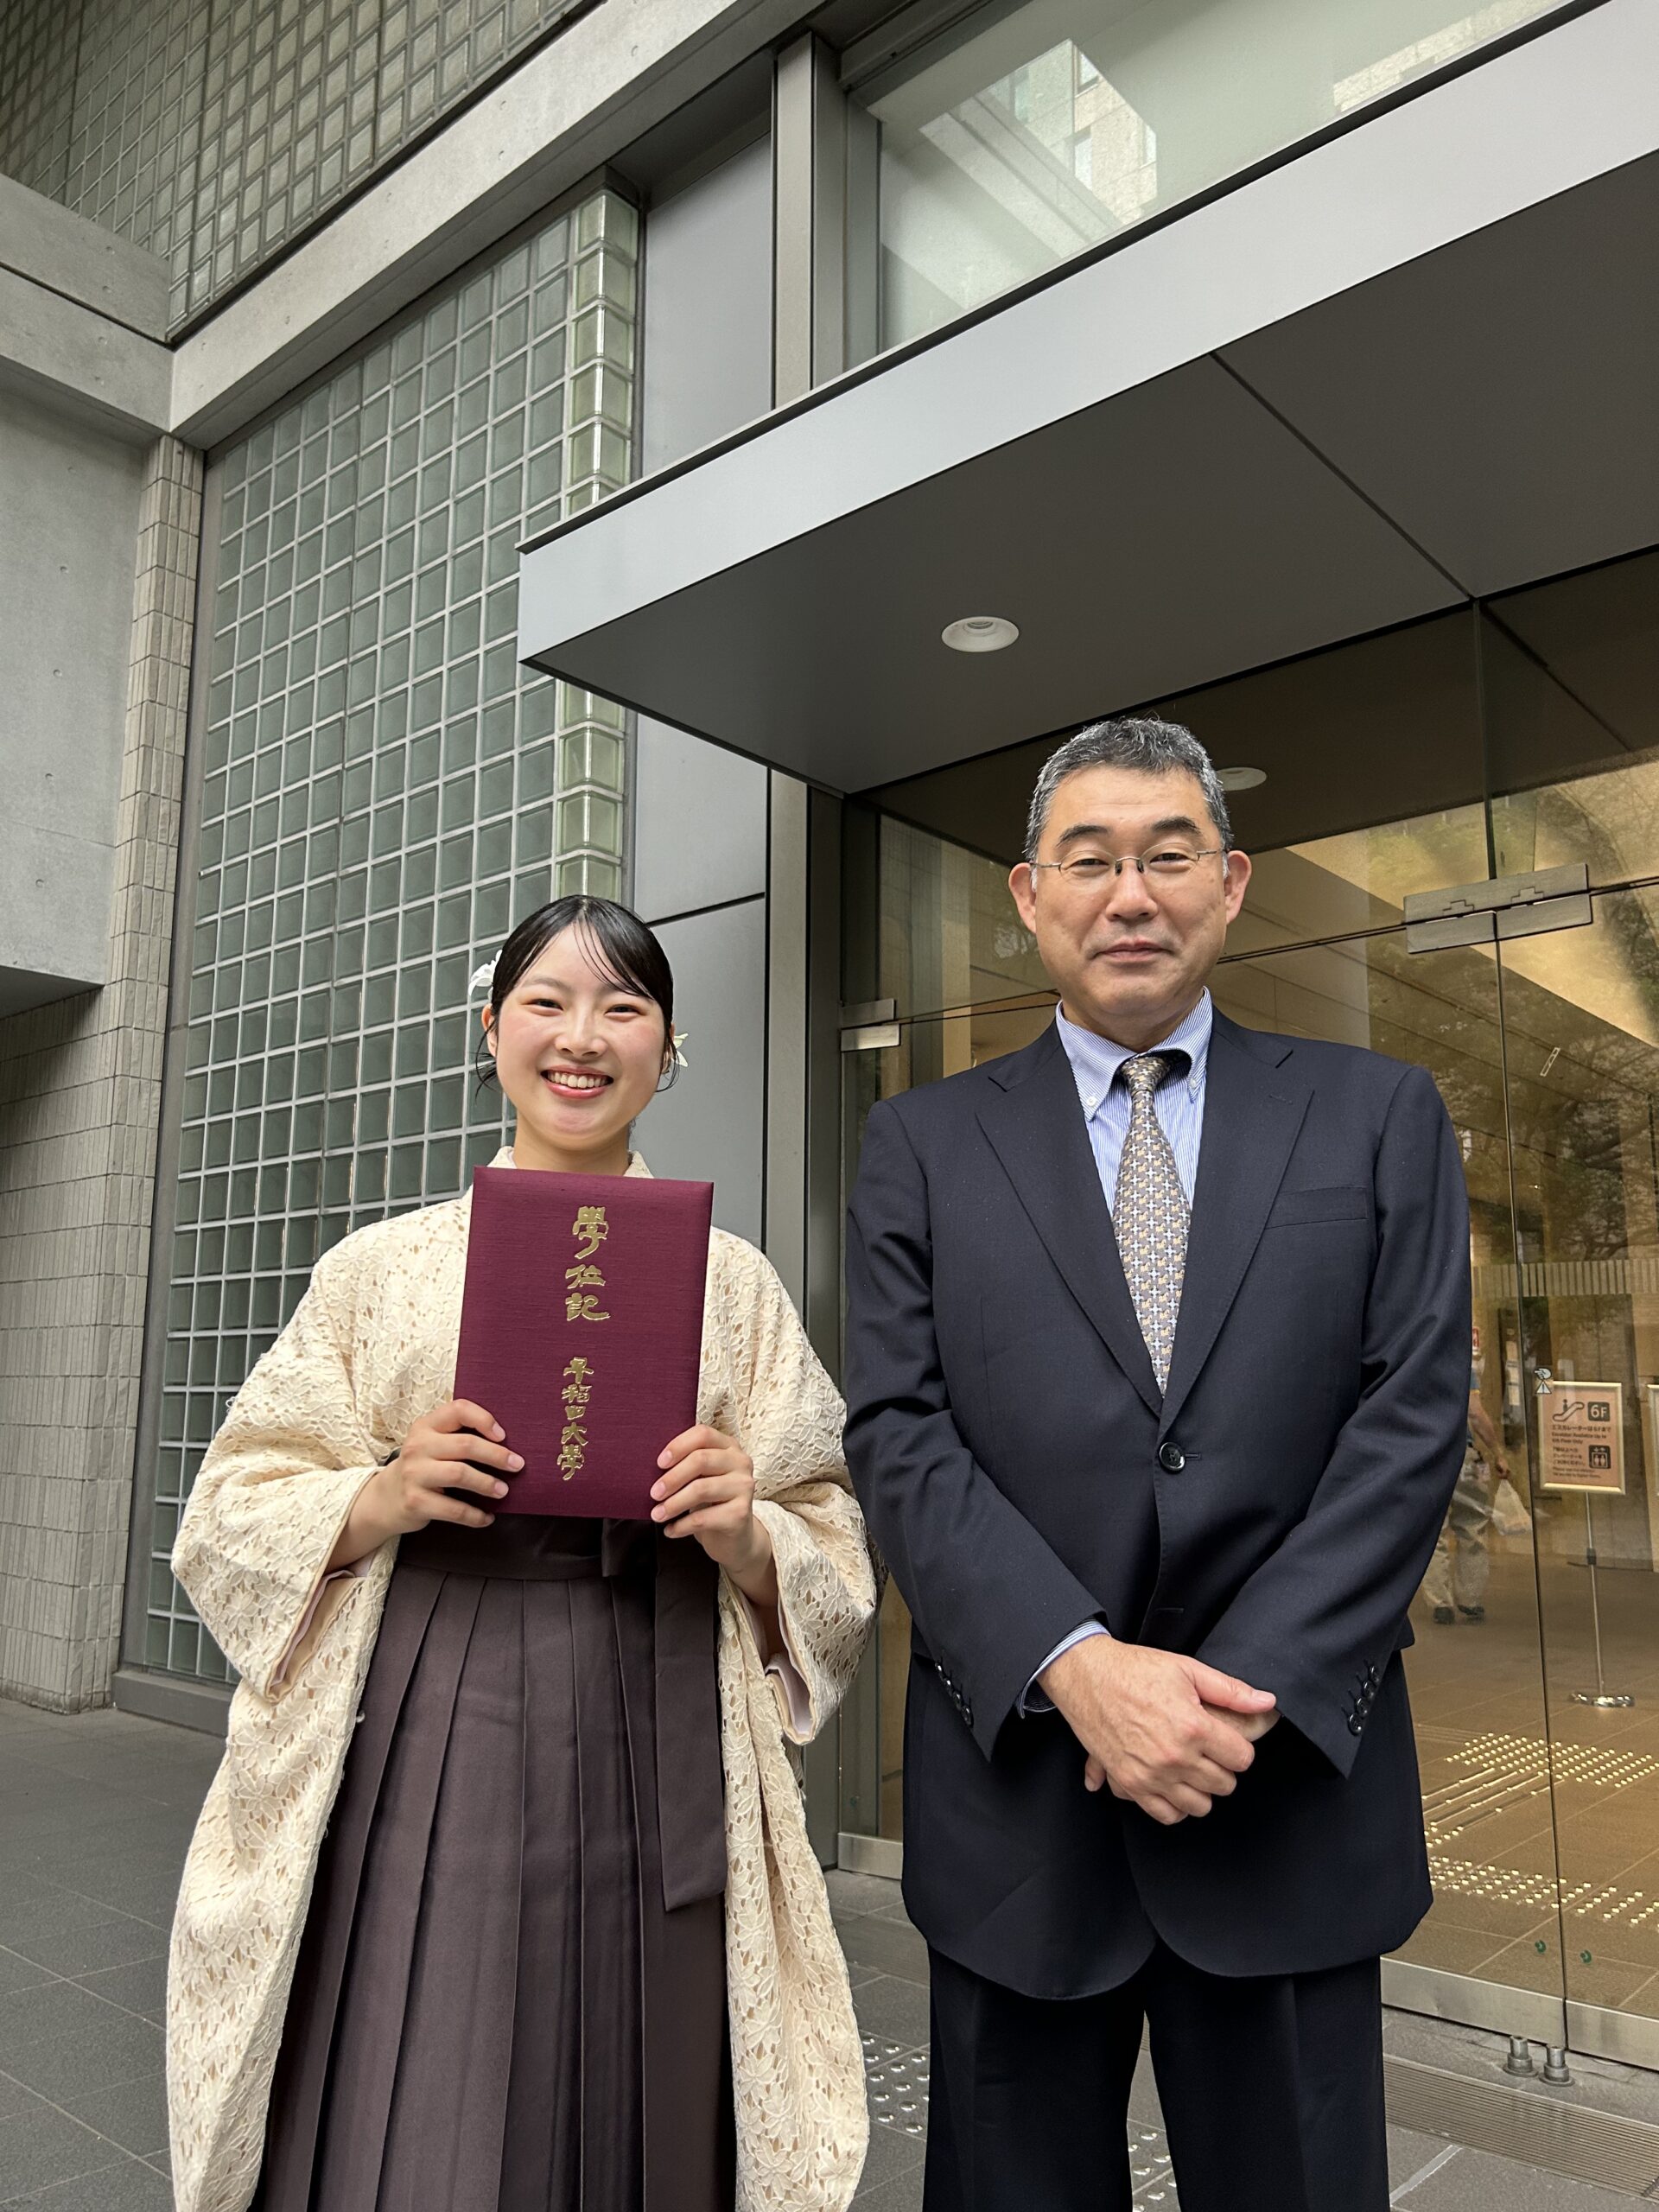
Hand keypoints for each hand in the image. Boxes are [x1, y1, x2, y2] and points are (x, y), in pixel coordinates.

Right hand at [327, 1399, 518, 1566]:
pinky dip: (475, 1515)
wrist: (386, 1499)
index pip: (459, 1410)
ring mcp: (414, 1474)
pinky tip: (487, 1517)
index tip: (504, 1436)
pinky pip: (453, 1509)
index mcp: (426, 1426)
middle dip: (496, 1455)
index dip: (484, 1419)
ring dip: (487, 1484)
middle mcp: (418, 1446)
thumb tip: (507, 1444)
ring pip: (460, 1474)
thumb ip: (458, 1436)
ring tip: (503, 1491)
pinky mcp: (415, 1501)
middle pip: (465, 1445)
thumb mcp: (432, 1443)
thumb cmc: (422, 1467)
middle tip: (517, 1465)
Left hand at [652, 1425, 776, 1608]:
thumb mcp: (701, 1478)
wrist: (735, 1537)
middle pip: (701, 1460)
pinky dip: (681, 1525)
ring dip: (673, 1504)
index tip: (659, 1463)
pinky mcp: (741, 1514)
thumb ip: (686, 1465)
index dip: (678, 1445)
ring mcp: (744, 1487)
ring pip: (701, 1489)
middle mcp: (741, 1462)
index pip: (703, 1434)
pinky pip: (703, 1518)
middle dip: (672, 1477)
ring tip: (657, 1515)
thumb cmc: (711, 1502)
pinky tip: (670, 1530)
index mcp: (729, 1447)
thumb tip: (649, 1468)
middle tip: (654, 1493)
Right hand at [1040, 1637, 1275, 1826]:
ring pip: (1200, 1805)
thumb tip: (1267, 1702)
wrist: (1087, 1677)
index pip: (1242, 1759)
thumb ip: (1230, 1690)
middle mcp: (1175, 1756)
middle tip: (1208, 1749)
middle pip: (1224, 1784)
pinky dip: (1175, 1805)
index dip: (1238, 1748)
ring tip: (1191, 1766)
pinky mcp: (1130, 1784)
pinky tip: (1174, 1784)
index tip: (1226, 1739)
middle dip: (1222, 1767)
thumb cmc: (1136, 1670)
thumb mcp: (1187, 1669)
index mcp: (1194, 1727)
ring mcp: (1151, 1775)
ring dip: (1201, 1789)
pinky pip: (1167, 1815)